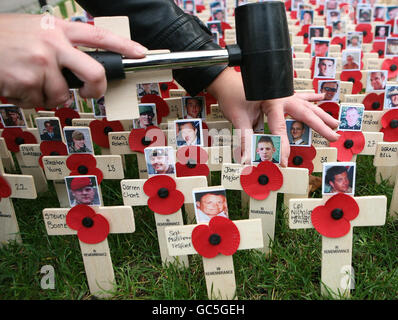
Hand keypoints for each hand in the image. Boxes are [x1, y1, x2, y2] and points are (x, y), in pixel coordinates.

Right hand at [0, 14, 147, 108]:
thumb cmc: (4, 39)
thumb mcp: (36, 30)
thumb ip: (61, 45)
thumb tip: (81, 67)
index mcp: (57, 29)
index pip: (99, 36)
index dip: (124, 45)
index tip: (140, 52)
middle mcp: (53, 44)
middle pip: (94, 74)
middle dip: (95, 91)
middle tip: (88, 94)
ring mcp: (41, 63)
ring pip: (62, 95)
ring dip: (47, 96)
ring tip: (29, 81)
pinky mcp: (28, 82)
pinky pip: (40, 103)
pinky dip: (29, 100)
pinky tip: (16, 85)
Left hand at [207, 67, 339, 165]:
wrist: (225, 80)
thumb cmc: (231, 96)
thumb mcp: (237, 118)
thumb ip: (245, 138)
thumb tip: (247, 157)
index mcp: (272, 102)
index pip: (280, 130)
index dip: (282, 147)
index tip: (284, 162)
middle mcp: (281, 96)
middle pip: (305, 114)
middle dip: (321, 127)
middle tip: (335, 137)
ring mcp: (283, 93)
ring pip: (307, 104)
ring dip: (321, 114)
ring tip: (335, 121)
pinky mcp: (280, 92)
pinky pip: (300, 95)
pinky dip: (311, 97)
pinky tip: (322, 95)